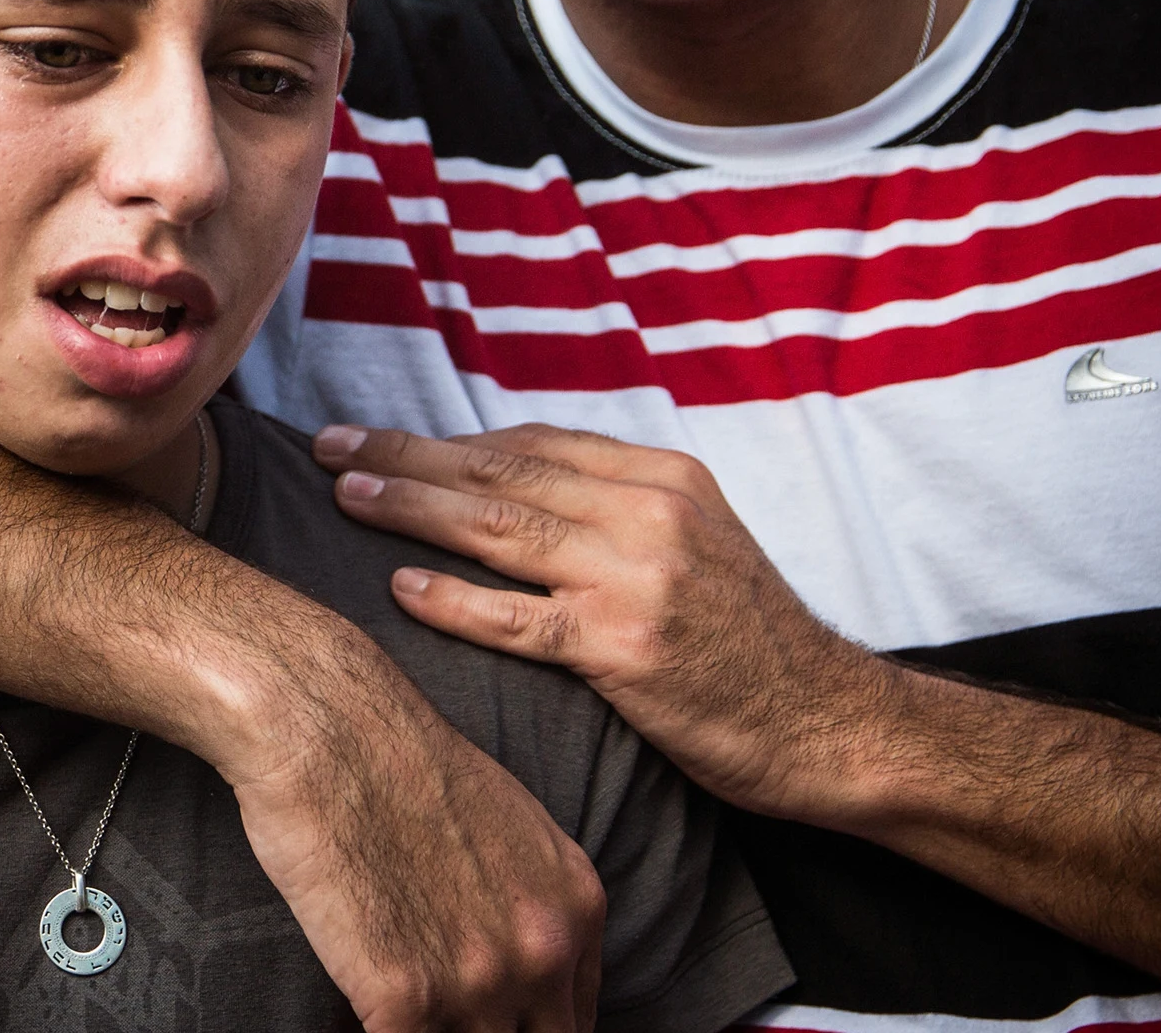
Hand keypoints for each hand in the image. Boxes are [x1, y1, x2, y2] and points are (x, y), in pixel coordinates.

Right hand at [226, 630, 603, 1030]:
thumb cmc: (398, 757)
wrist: (326, 728)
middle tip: (444, 1018)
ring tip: (399, 1007)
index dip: (527, 1026)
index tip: (488, 1021)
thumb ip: (531, 900)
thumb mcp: (510, 824)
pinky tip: (359, 1012)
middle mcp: (542, 953)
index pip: (577, 1020)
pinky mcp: (404, 998)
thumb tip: (514, 951)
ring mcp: (478, 982)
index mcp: (576, 909)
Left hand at [317, 423, 896, 822]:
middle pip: (499, 469)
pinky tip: (400, 588)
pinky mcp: (625, 648)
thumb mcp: (699, 542)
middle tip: (331, 446)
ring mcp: (637, 578)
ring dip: (410, 507)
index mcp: (663, 478)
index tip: (383, 437)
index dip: (447, 438)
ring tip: (346, 496)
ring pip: (496, 527)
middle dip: (405, 455)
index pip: (531, 442)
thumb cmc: (750, 642)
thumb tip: (513, 485)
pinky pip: (517, 618)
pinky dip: (452, 600)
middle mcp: (649, 512)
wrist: (829, 724)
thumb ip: (616, 509)